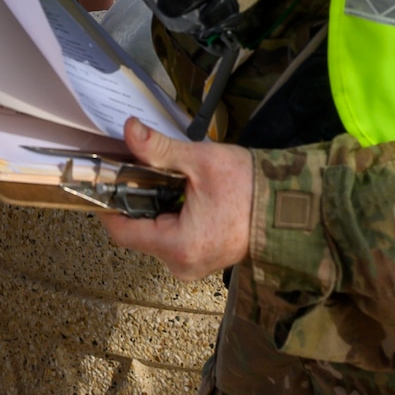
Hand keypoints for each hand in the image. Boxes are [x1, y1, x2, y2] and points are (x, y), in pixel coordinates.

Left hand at [98, 118, 252, 278]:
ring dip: (154, 206)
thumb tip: (130, 129)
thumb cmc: (250, 187)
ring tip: (165, 179)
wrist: (289, 207)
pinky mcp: (202, 258)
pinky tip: (180, 193)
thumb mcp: (200, 161)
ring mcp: (193, 264)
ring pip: (156, 233)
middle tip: (139, 170)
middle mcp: (182, 264)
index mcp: (178, 246)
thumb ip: (159, 149)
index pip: (123, 232)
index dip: (108, 206)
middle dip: (135, 200)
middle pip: (138, 232)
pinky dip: (170, 215)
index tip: (105, 181)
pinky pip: (173, 237)